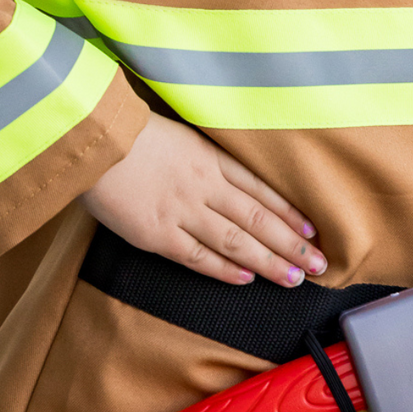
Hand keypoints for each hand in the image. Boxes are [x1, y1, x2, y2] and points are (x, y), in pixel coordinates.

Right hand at [82, 112, 325, 287]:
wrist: (93, 140)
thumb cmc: (132, 133)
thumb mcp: (180, 134)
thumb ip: (205, 157)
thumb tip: (229, 179)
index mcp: (210, 158)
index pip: (261, 190)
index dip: (289, 212)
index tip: (311, 231)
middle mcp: (204, 186)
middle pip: (258, 219)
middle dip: (291, 244)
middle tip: (319, 264)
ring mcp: (182, 211)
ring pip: (236, 241)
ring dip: (268, 262)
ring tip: (294, 278)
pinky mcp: (157, 234)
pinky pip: (198, 256)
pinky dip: (224, 269)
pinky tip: (246, 278)